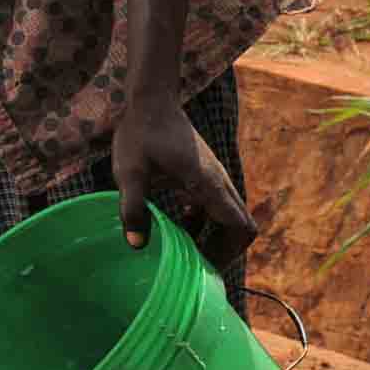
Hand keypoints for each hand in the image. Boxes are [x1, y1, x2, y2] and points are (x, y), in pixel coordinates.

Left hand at [113, 101, 253, 268]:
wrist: (150, 102)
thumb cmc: (140, 134)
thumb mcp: (129, 173)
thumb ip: (132, 208)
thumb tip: (137, 246)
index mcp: (208, 185)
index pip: (240, 227)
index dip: (229, 252)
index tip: (205, 267)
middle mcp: (219, 182)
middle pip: (240, 225)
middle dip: (222, 250)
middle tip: (194, 266)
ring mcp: (214, 177)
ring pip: (228, 216)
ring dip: (212, 236)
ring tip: (184, 252)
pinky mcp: (204, 174)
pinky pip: (215, 205)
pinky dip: (203, 221)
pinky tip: (177, 224)